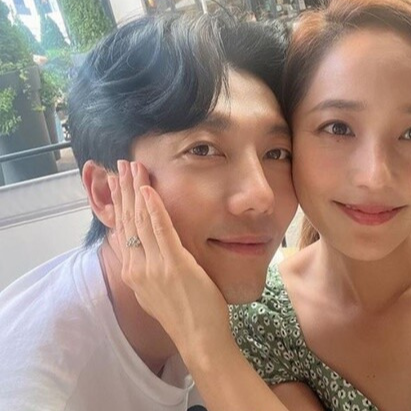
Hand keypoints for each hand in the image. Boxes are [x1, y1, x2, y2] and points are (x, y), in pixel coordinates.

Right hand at [108, 160, 230, 356]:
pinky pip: (161, 230)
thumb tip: (137, 250)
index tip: (117, 182)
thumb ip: (144, 270)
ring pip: (141, 220)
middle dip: (125, 190)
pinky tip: (149, 190)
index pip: (123, 230)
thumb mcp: (155, 293)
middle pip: (128, 220)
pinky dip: (154, 208)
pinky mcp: (173, 264)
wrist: (199, 339)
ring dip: (137, 190)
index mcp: (134, 273)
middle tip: (121, 165)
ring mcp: (154, 266)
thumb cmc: (184, 316)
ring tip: (133, 167)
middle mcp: (138, 268)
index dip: (120, 204)